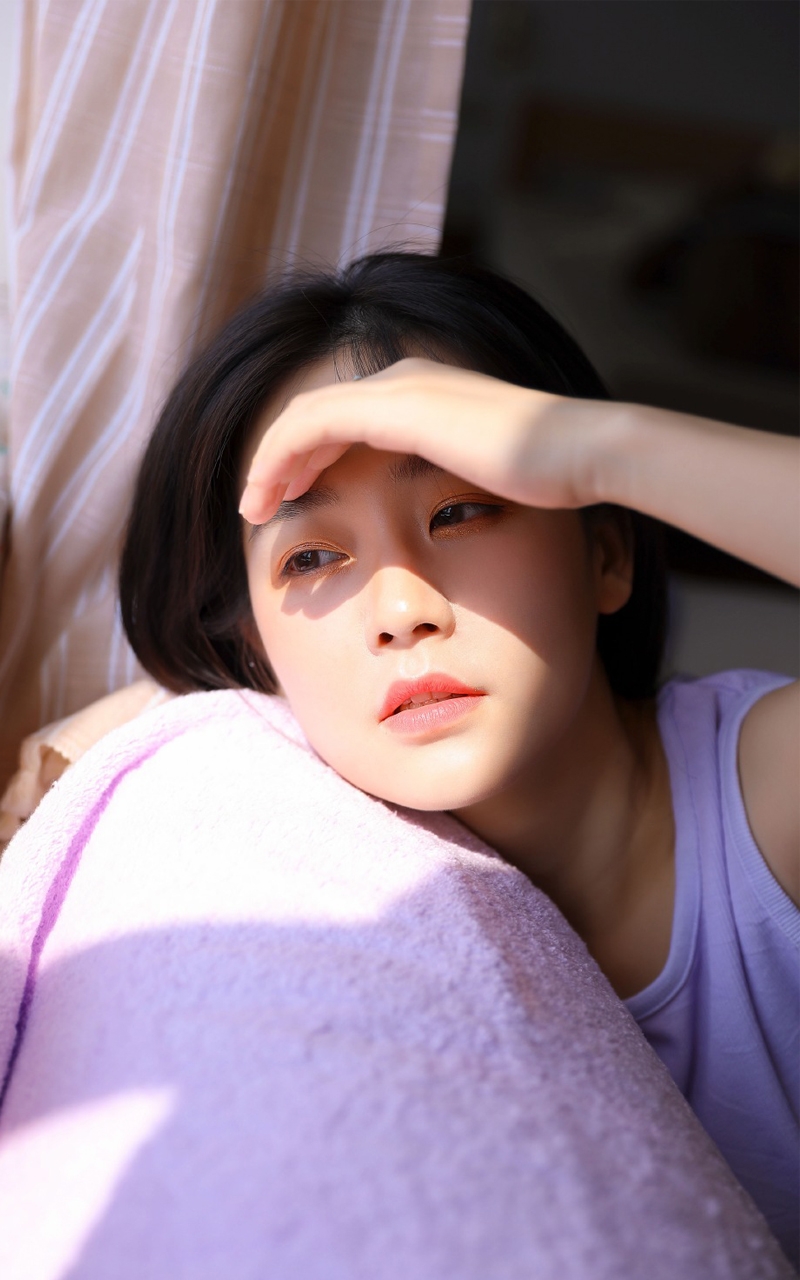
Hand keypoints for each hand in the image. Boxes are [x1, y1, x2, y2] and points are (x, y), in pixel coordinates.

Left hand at [239, 358, 601, 524]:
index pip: (348, 418)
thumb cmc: (553, 476)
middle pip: (318, 414)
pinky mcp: (391, 408)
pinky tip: (263, 498)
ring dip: (270, 464)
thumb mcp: (495, 477)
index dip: (313, 457)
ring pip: (302, 419)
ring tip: (252, 508)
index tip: (297, 501)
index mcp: (429, 393)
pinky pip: (306, 428)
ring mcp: (399, 388)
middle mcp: (406, 379)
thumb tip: (459, 521)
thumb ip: (466, 483)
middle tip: (260, 505)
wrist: (579, 452)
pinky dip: (276, 461)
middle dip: (283, 460)